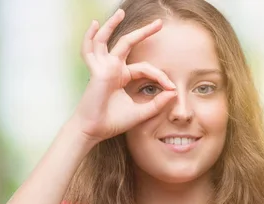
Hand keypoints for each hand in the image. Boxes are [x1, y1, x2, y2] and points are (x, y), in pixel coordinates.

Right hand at [70, 9, 176, 142]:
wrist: (95, 131)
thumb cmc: (113, 122)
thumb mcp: (141, 112)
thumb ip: (157, 104)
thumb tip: (173, 92)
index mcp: (122, 77)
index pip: (145, 68)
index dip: (160, 76)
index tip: (171, 88)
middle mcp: (112, 68)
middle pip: (128, 44)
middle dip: (144, 33)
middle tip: (159, 23)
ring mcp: (103, 67)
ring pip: (106, 40)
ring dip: (112, 25)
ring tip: (120, 12)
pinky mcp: (97, 71)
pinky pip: (90, 50)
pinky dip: (90, 37)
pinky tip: (94, 24)